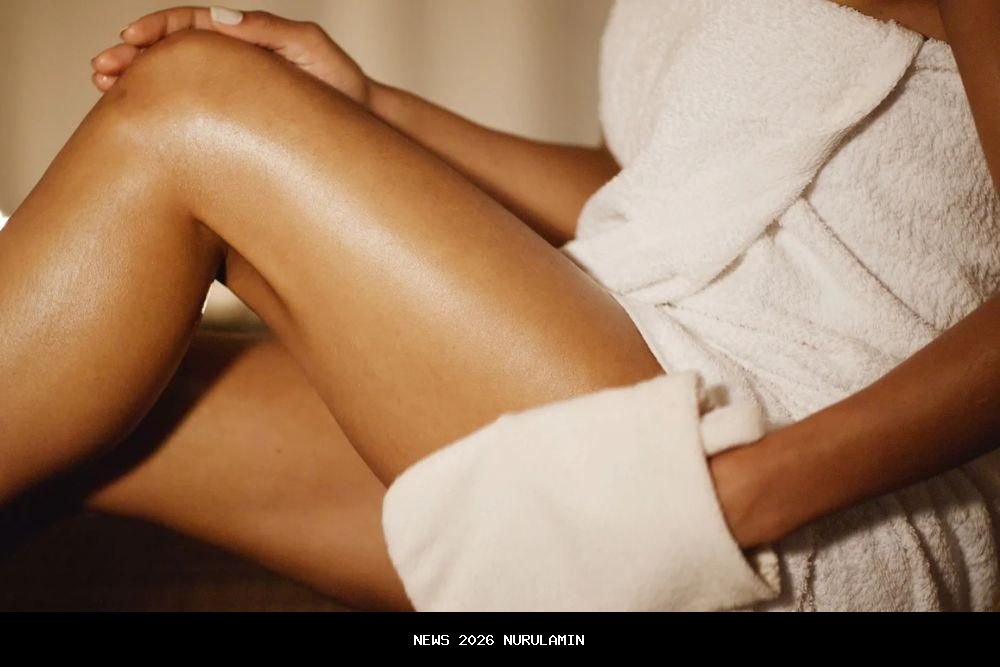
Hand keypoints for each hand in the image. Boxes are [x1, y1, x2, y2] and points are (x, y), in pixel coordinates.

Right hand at [90, 6, 372, 105]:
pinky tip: (139, 123)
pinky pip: (191, 116)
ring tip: (105, 90)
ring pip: (175, 84)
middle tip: (101, 69)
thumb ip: (268, 31)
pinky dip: (163, 116)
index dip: (156, 30)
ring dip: (138, 84)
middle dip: (133, 57)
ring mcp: (231, 93)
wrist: (361, 125)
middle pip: (172, 53)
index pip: (190, 25)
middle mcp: (233, 63)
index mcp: (245, 39)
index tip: (129, 38)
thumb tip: (219, 18)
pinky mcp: (233, 124)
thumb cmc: (341, 87)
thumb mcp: (310, 49)